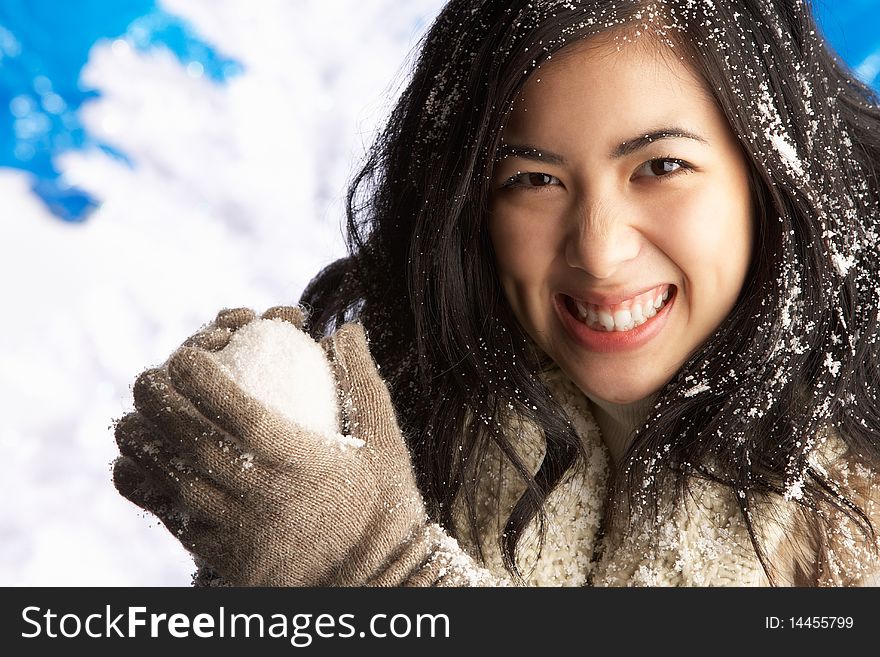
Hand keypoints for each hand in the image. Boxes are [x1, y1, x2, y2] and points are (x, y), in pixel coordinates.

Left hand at [113, 306, 501, 585]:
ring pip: (163, 474)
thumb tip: (344, 328)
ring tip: (142, 412)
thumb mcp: (385, 443)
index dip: (201, 377)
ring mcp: (231, 527)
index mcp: (299, 462)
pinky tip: (142, 460)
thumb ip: (361, 382)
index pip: (236, 412)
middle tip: (155, 374)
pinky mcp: (215, 552)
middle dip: (157, 396)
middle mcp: (257, 494)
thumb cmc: (383, 507)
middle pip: (185, 438)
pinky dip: (140, 480)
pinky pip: (161, 512)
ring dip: (141, 435)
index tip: (189, 353)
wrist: (371, 582)